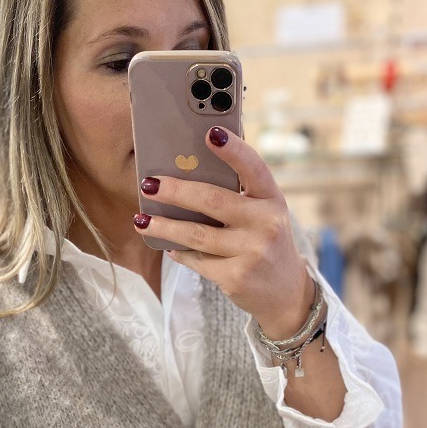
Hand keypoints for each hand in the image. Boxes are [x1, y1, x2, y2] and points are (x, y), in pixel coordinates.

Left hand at [133, 126, 313, 336]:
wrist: (285, 293)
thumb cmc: (266, 242)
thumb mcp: (265, 215)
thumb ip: (239, 195)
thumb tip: (188, 173)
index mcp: (273, 200)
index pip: (255, 168)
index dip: (234, 150)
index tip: (211, 134)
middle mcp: (266, 224)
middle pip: (213, 201)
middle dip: (176, 191)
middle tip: (149, 184)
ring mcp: (251, 253)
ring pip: (196, 235)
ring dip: (164, 226)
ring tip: (141, 220)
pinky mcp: (236, 278)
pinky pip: (197, 261)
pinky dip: (179, 252)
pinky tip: (167, 245)